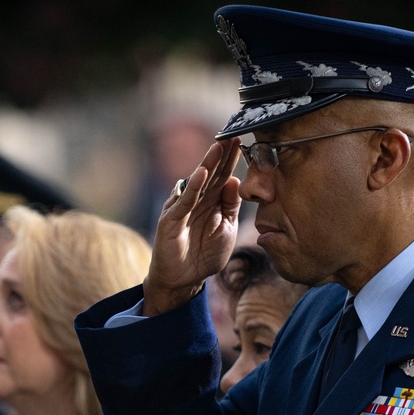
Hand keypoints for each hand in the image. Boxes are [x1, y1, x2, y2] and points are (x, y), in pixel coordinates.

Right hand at [142, 139, 241, 315]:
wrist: (184, 280)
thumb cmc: (204, 254)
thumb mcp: (226, 229)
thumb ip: (230, 207)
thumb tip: (234, 181)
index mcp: (212, 202)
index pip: (223, 176)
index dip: (232, 160)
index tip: (243, 140)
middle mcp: (197, 201)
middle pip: (211, 173)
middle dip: (221, 154)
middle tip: (232, 134)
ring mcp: (182, 208)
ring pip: (198, 182)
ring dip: (208, 164)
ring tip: (219, 146)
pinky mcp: (171, 220)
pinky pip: (184, 202)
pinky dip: (193, 188)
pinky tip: (201, 173)